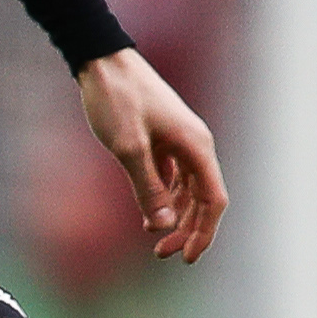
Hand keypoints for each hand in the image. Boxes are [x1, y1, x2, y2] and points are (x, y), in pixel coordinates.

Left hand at [76, 49, 227, 262]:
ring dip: (176, 215)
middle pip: (203, 199)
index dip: (204, 232)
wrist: (102, 59)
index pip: (214, 200)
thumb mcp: (129, 148)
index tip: (185, 257)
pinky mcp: (164, 138)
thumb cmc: (117, 99)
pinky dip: (164, 197)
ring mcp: (180, 141)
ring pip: (188, 189)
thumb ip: (148, 188)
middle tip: (162, 254)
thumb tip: (165, 225)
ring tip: (153, 238)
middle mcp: (196, 145)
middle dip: (187, 229)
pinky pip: (172, 176)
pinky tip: (148, 213)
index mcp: (197, 146)